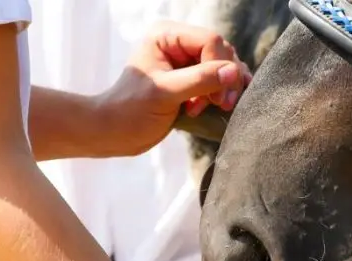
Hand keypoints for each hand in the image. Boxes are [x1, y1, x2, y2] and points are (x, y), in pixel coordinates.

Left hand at [96, 20, 251, 155]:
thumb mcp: (166, 93)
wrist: (117, 132)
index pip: (210, 41)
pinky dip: (223, 92)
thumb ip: (200, 80)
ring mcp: (187, 60)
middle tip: (218, 104)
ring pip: (224, 66)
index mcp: (166, 36)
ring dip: (225, 88)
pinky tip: (217, 106)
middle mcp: (178, 43)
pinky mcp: (192, 78)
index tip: (216, 99)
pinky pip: (220, 79)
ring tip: (216, 106)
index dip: (220, 67)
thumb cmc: (132, 111)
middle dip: (225, 80)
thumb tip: (234, 72)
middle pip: (221, 52)